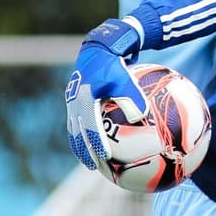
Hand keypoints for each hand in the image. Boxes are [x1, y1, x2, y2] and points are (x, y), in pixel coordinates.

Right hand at [65, 18, 143, 169]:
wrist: (97, 49)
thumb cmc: (114, 64)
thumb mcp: (124, 78)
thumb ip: (132, 97)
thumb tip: (142, 116)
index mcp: (85, 101)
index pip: (91, 127)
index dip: (96, 143)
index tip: (105, 157)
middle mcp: (75, 104)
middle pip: (77, 133)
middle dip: (84, 151)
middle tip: (94, 166)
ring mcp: (72, 103)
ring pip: (74, 130)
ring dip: (81, 145)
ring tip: (91, 160)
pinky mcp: (74, 102)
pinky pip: (78, 123)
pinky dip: (84, 134)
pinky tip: (96, 142)